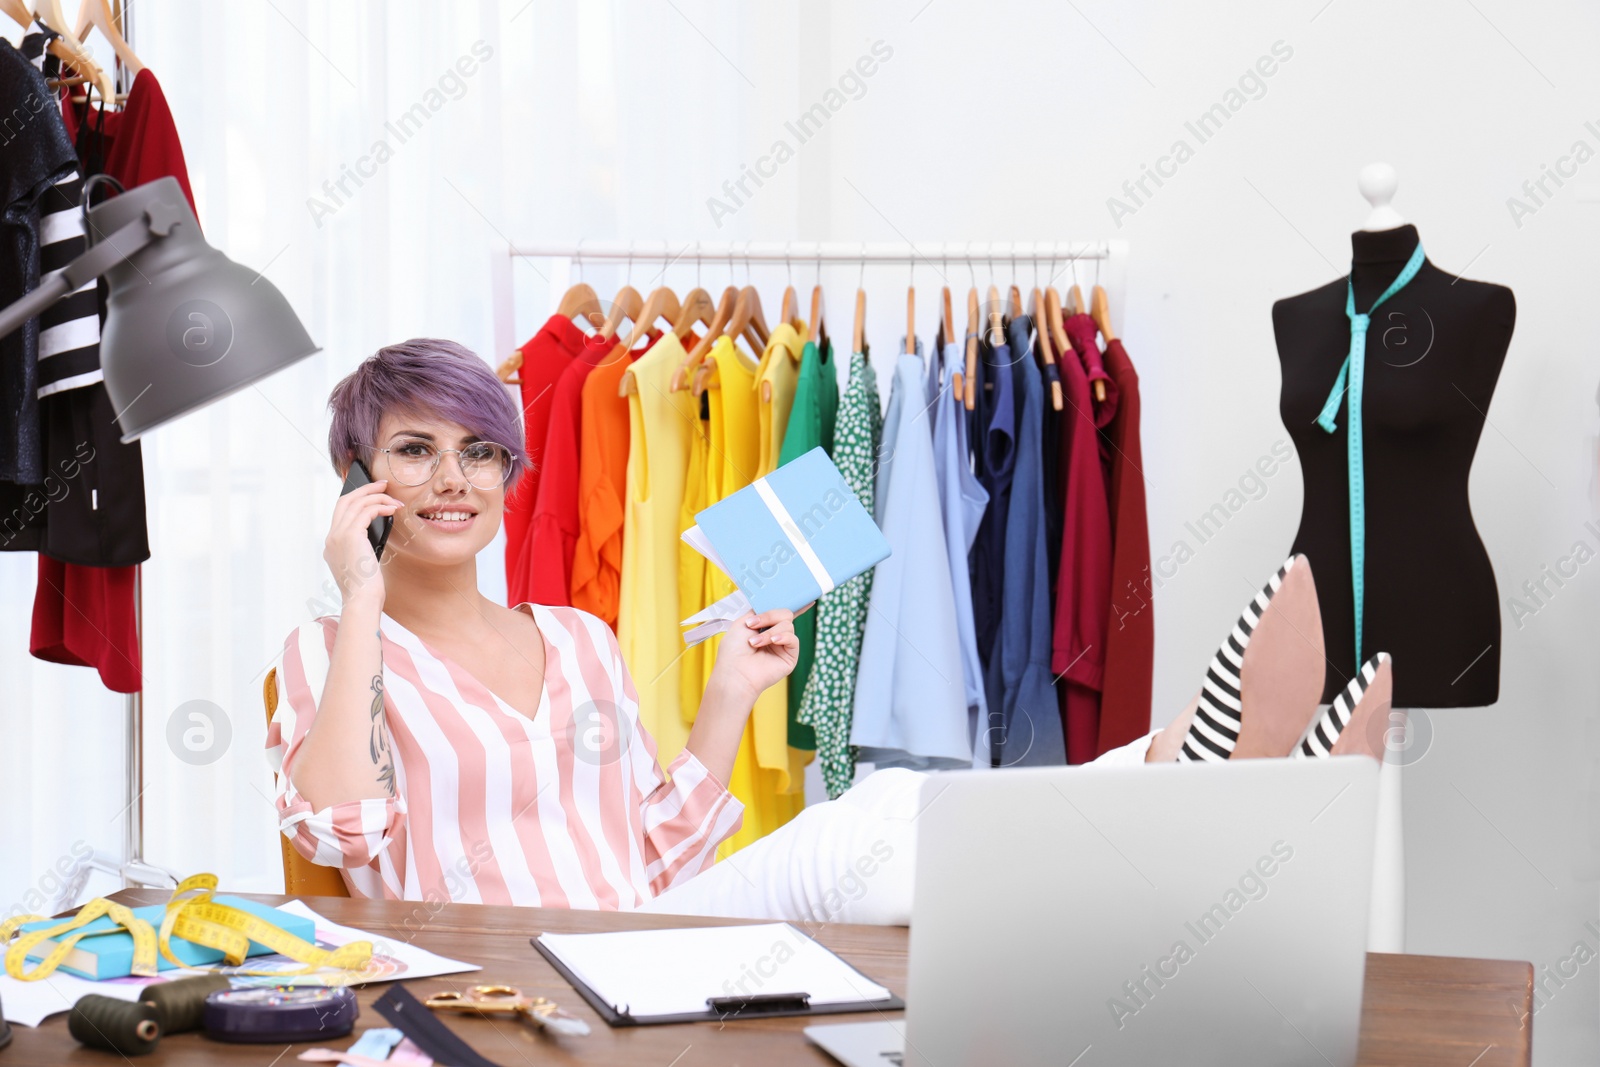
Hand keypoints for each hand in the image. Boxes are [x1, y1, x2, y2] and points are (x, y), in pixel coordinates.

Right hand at [325, 478, 401, 609]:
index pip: (341, 512)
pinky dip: (380, 506)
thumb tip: (378, 527)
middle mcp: (331, 537)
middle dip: (364, 489)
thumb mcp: (362, 562)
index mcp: (332, 544)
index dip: (356, 499)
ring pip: (356, 503)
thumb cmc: (367, 586)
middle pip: (344, 501)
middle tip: (382, 484)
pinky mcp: (350, 536)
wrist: (362, 599)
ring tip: (394, 499)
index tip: (372, 493)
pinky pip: (366, 511)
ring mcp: (338, 536)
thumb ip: (363, 545)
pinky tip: (393, 508)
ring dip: (378, 497)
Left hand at [709, 609, 799, 701]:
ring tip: (755, 643)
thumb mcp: (742, 622)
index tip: (806, 596)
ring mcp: (783, 645)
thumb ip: (760, 611)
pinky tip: (772, 642)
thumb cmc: (733, 650)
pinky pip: (793, 638)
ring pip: (788, 624)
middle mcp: (774, 634)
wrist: (735, 672)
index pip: (779, 611)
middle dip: (769, 616)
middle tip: (752, 625)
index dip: (792, 603)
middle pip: (785, 613)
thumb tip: (774, 604)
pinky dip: (782, 637)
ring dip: (769, 631)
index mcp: (763, 626)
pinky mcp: (790, 656)